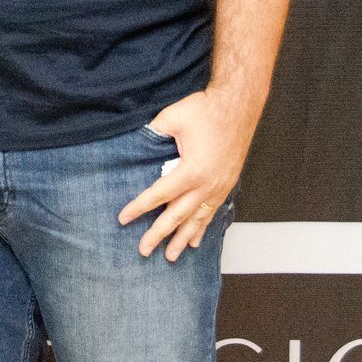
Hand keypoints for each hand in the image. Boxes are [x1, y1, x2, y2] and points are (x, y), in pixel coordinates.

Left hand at [116, 88, 255, 260]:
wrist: (238, 106)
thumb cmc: (206, 110)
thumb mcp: (172, 118)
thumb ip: (152, 133)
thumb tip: (135, 142)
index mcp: (192, 170)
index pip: (159, 195)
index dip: (139, 208)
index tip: (123, 218)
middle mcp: (207, 185)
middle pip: (178, 216)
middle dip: (159, 234)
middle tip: (144, 250)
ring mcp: (219, 187)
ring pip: (198, 220)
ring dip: (182, 239)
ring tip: (170, 256)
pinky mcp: (226, 185)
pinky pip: (212, 213)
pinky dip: (203, 229)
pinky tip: (195, 242)